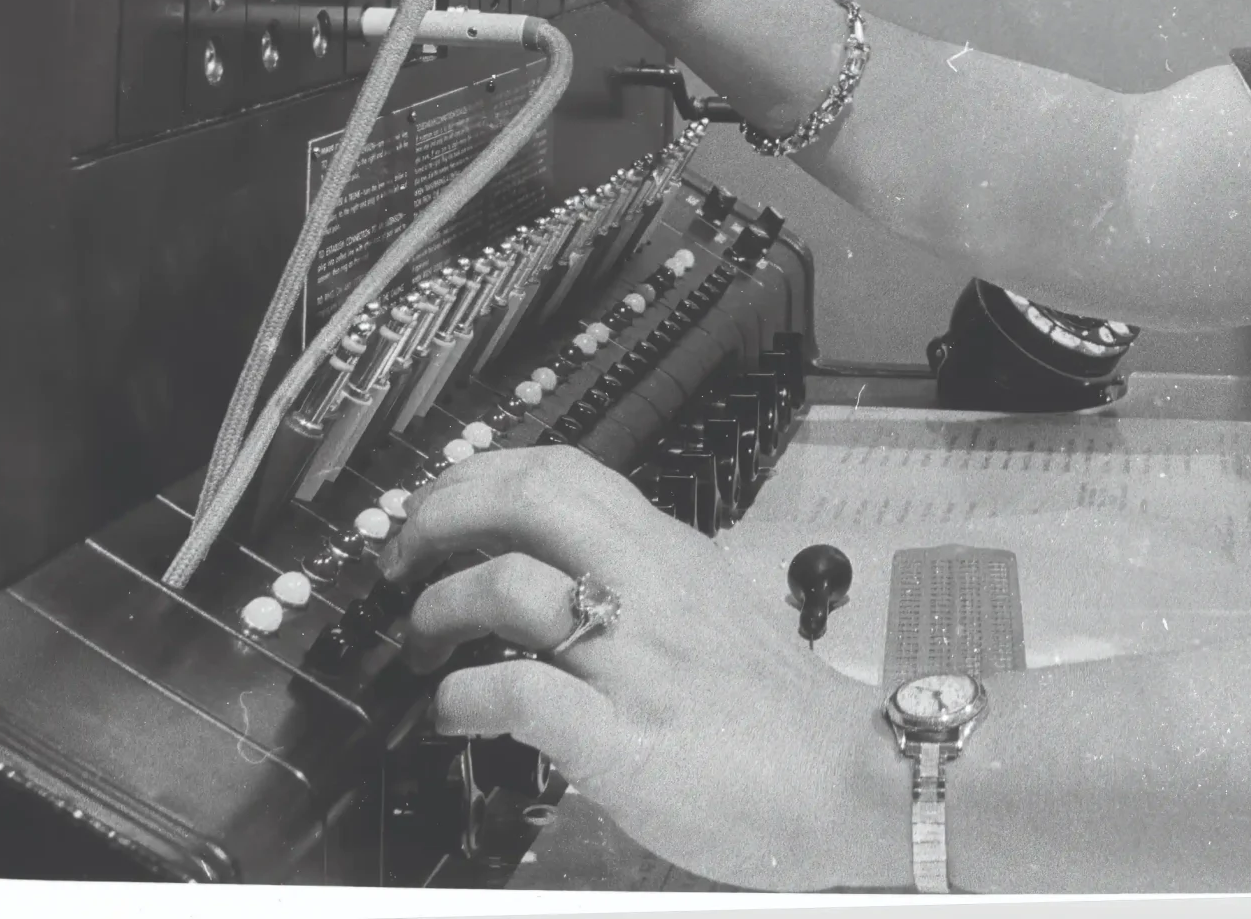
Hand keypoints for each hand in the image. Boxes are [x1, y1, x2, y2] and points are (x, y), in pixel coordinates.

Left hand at [385, 445, 897, 889]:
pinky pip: (522, 696)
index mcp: (668, 554)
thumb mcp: (713, 605)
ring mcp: (636, 662)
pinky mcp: (625, 741)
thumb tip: (565, 567)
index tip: (435, 504)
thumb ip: (645, 578)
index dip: (478, 475)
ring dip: (439, 609)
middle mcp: (649, 590)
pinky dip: (465, 699)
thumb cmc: (778, 709)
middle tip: (403, 563)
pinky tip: (454, 715)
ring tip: (424, 647)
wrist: (847, 779)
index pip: (562, 470)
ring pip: (510, 586)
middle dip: (439, 517)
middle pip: (526, 500)